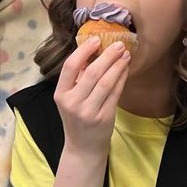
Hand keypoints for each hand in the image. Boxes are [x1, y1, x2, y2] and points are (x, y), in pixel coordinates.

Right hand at [55, 37, 130, 156]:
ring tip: (125, 54)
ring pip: (106, 82)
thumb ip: (77, 78)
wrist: (82, 147)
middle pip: (92, 73)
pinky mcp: (104, 118)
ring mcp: (89, 112)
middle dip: (107, 56)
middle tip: (119, 44)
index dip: (83, 51)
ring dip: (118, 65)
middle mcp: (73, 103)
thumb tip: (93, 51)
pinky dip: (121, 79)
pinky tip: (125, 69)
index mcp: (61, 95)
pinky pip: (116, 93)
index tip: (96, 39)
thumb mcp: (69, 99)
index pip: (70, 67)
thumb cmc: (76, 118)